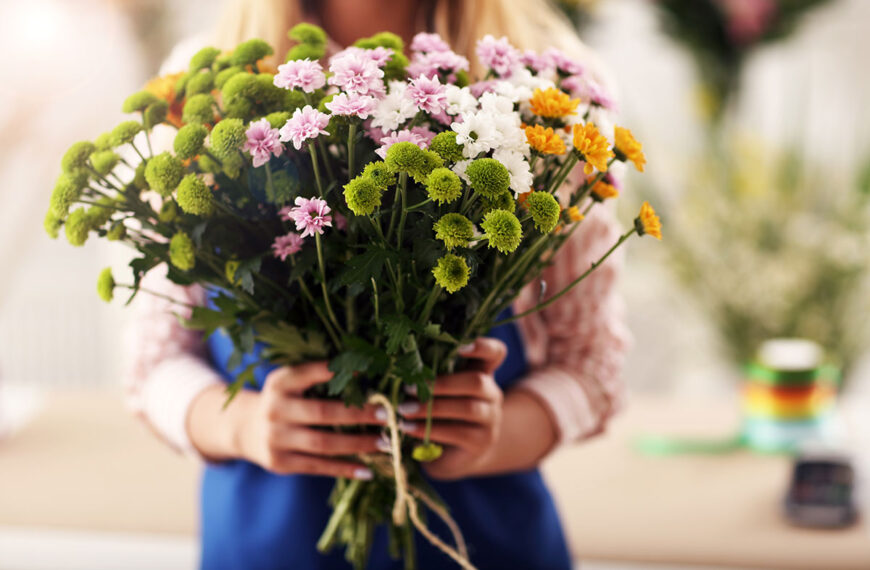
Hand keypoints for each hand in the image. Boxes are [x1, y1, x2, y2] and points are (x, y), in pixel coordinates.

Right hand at [189, 361, 387, 478]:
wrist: (244, 428)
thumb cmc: (282, 399)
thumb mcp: (290, 381)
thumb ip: (318, 375)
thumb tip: (365, 373)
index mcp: (279, 383)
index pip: (307, 374)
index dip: (333, 371)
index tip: (364, 369)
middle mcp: (275, 410)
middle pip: (322, 413)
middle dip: (358, 414)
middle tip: (387, 415)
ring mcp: (276, 439)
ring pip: (323, 444)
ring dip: (358, 444)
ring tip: (385, 443)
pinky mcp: (281, 463)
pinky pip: (318, 467)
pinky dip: (344, 469)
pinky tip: (367, 470)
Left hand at [397, 338, 506, 479]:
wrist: (454, 454)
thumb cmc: (439, 413)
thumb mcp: (435, 391)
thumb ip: (425, 377)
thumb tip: (393, 372)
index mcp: (481, 372)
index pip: (495, 352)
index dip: (482, 346)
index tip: (460, 346)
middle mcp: (491, 393)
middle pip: (477, 381)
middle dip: (441, 383)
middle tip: (408, 387)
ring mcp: (490, 418)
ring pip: (468, 408)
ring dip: (431, 408)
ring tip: (403, 410)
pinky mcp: (482, 442)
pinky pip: (458, 433)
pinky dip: (430, 430)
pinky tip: (409, 429)